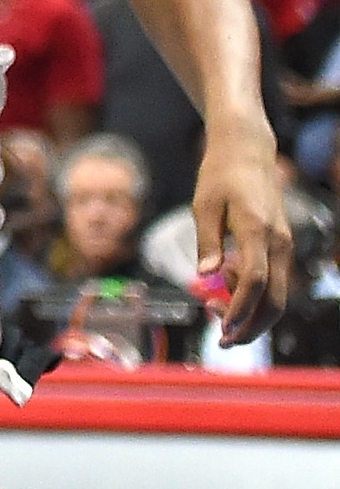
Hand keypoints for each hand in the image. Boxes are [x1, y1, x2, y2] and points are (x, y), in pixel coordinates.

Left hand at [191, 121, 290, 340]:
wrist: (247, 149)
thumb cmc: (220, 173)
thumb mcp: (204, 202)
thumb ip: (206, 241)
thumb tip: (204, 277)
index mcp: (256, 229)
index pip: (255, 281)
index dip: (240, 309)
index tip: (221, 329)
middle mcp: (278, 242)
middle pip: (274, 300)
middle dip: (251, 326)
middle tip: (222, 339)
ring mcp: (284, 245)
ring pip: (278, 296)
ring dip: (251, 313)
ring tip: (213, 308)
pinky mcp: (282, 245)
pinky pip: (275, 281)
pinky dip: (254, 295)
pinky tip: (227, 284)